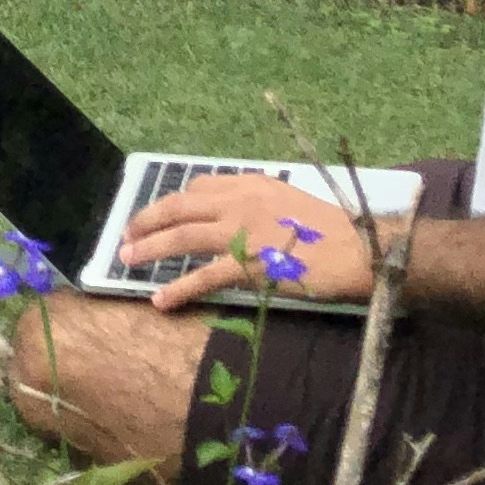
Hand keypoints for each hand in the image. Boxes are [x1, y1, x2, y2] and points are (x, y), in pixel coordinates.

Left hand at [117, 177, 373, 313]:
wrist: (359, 249)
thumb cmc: (332, 231)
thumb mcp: (290, 202)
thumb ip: (259, 205)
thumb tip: (235, 217)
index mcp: (253, 184)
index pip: (200, 187)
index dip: (172, 201)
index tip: (157, 213)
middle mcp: (242, 200)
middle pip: (181, 206)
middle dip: (148, 219)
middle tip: (125, 234)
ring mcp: (243, 231)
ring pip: (184, 236)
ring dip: (150, 248)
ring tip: (126, 259)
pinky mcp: (250, 264)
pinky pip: (206, 276)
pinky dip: (180, 288)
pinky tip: (161, 301)